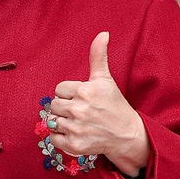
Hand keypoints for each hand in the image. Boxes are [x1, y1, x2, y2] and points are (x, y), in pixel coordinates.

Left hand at [47, 31, 150, 176]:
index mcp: (85, 91)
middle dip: (65, 107)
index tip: (82, 98)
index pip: (59, 89)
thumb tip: (103, 33)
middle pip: (53, 104)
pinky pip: (53, 138)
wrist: (126, 134)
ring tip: (79, 123)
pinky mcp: (74, 145)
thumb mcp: (105, 79)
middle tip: (82, 111)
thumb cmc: (114, 104)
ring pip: (52, 121)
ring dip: (62, 122)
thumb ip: (98, 56)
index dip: (69, 93)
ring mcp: (77, 128)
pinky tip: (76, 133)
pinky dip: (61, 138)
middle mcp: (80, 109)